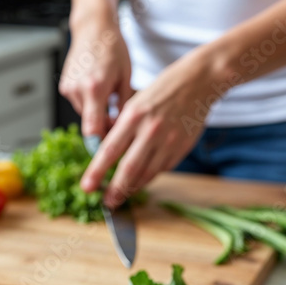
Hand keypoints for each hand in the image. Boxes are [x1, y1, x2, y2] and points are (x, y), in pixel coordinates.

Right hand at [59, 12, 132, 137]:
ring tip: (109, 97)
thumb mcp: (126, 77)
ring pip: (85, 114)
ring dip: (97, 112)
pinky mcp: (64, 87)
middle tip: (118, 118)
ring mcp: (68, 88)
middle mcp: (77, 90)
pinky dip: (89, 102)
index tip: (112, 147)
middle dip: (104, 125)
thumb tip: (122, 129)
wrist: (93, 28)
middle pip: (90, 124)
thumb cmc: (113, 48)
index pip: (93, 130)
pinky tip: (98, 88)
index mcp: (95, 88)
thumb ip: (124, 106)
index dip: (102, 142)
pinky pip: (79, 103)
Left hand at [80, 49, 216, 205]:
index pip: (109, 150)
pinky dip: (149, 177)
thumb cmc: (161, 91)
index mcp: (134, 116)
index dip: (96, 172)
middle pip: (129, 169)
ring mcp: (168, 141)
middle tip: (106, 202)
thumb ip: (121, 128)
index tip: (87, 187)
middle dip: (115, 190)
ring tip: (121, 196)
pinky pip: (161, 170)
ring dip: (132, 188)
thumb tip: (105, 153)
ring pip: (146, 174)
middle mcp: (151, 130)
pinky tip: (141, 180)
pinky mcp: (181, 148)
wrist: (199, 82)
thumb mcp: (135, 102)